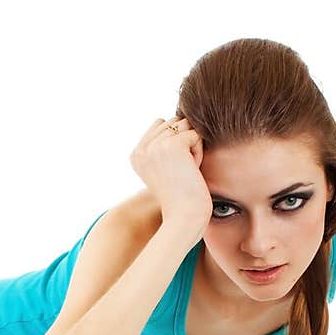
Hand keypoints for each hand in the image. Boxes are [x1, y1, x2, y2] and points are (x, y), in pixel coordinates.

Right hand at [129, 116, 212, 240]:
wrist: (183, 218)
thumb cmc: (182, 199)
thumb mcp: (166, 169)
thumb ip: (165, 145)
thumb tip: (181, 115)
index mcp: (136, 155)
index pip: (162, 125)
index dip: (176, 143)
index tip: (174, 170)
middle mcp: (142, 149)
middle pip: (175, 123)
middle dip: (185, 144)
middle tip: (181, 173)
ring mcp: (155, 146)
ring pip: (186, 127)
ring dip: (193, 147)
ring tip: (186, 172)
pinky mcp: (172, 145)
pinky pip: (195, 135)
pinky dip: (199, 152)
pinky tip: (192, 171)